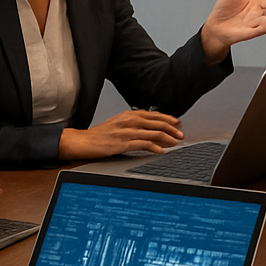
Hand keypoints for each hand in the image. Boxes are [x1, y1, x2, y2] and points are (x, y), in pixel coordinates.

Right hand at [57, 109, 184, 159]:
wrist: (83, 141)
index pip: (154, 115)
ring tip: (175, 142)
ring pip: (153, 133)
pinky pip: (143, 144)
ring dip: (167, 138)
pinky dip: (154, 147)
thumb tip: (150, 127)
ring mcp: (126, 132)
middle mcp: (129, 120)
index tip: (178, 124)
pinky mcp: (122, 143)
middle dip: (172, 129)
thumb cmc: (101, 135)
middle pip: (157, 123)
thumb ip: (134, 123)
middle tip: (181, 134)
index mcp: (129, 114)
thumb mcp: (119, 123)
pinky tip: (161, 151)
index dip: (168, 119)